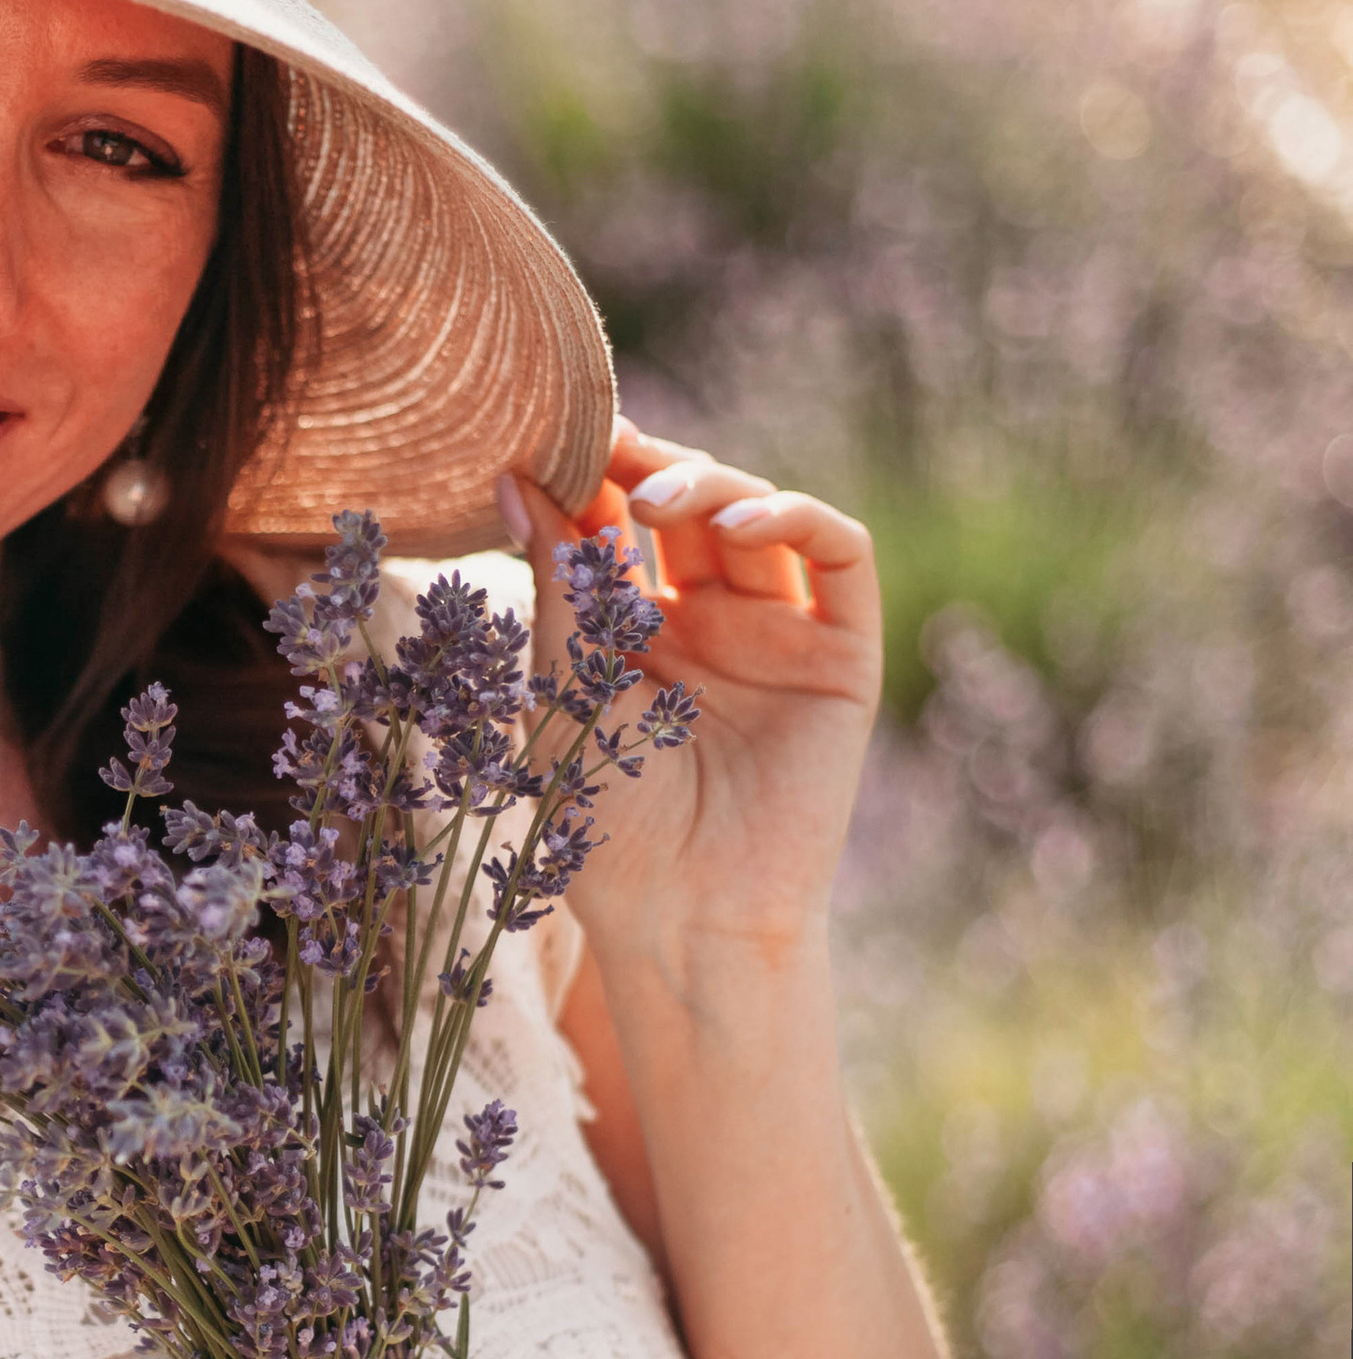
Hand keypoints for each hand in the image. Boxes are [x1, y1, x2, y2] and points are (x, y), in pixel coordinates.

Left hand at [509, 416, 882, 982]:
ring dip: (711, 484)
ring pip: (760, 515)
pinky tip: (738, 525)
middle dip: (646, 465)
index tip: (546, 442)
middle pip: (689, 505)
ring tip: (655, 497)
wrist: (685, 917)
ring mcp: (778, 635)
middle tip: (604, 446)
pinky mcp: (842, 655)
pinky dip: (796, 517)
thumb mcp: (563, 691)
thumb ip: (555, 587)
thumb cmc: (606, 828)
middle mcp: (709, 626)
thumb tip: (516, 480)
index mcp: (633, 635)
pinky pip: (839, 556)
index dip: (590, 477)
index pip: (618, 525)